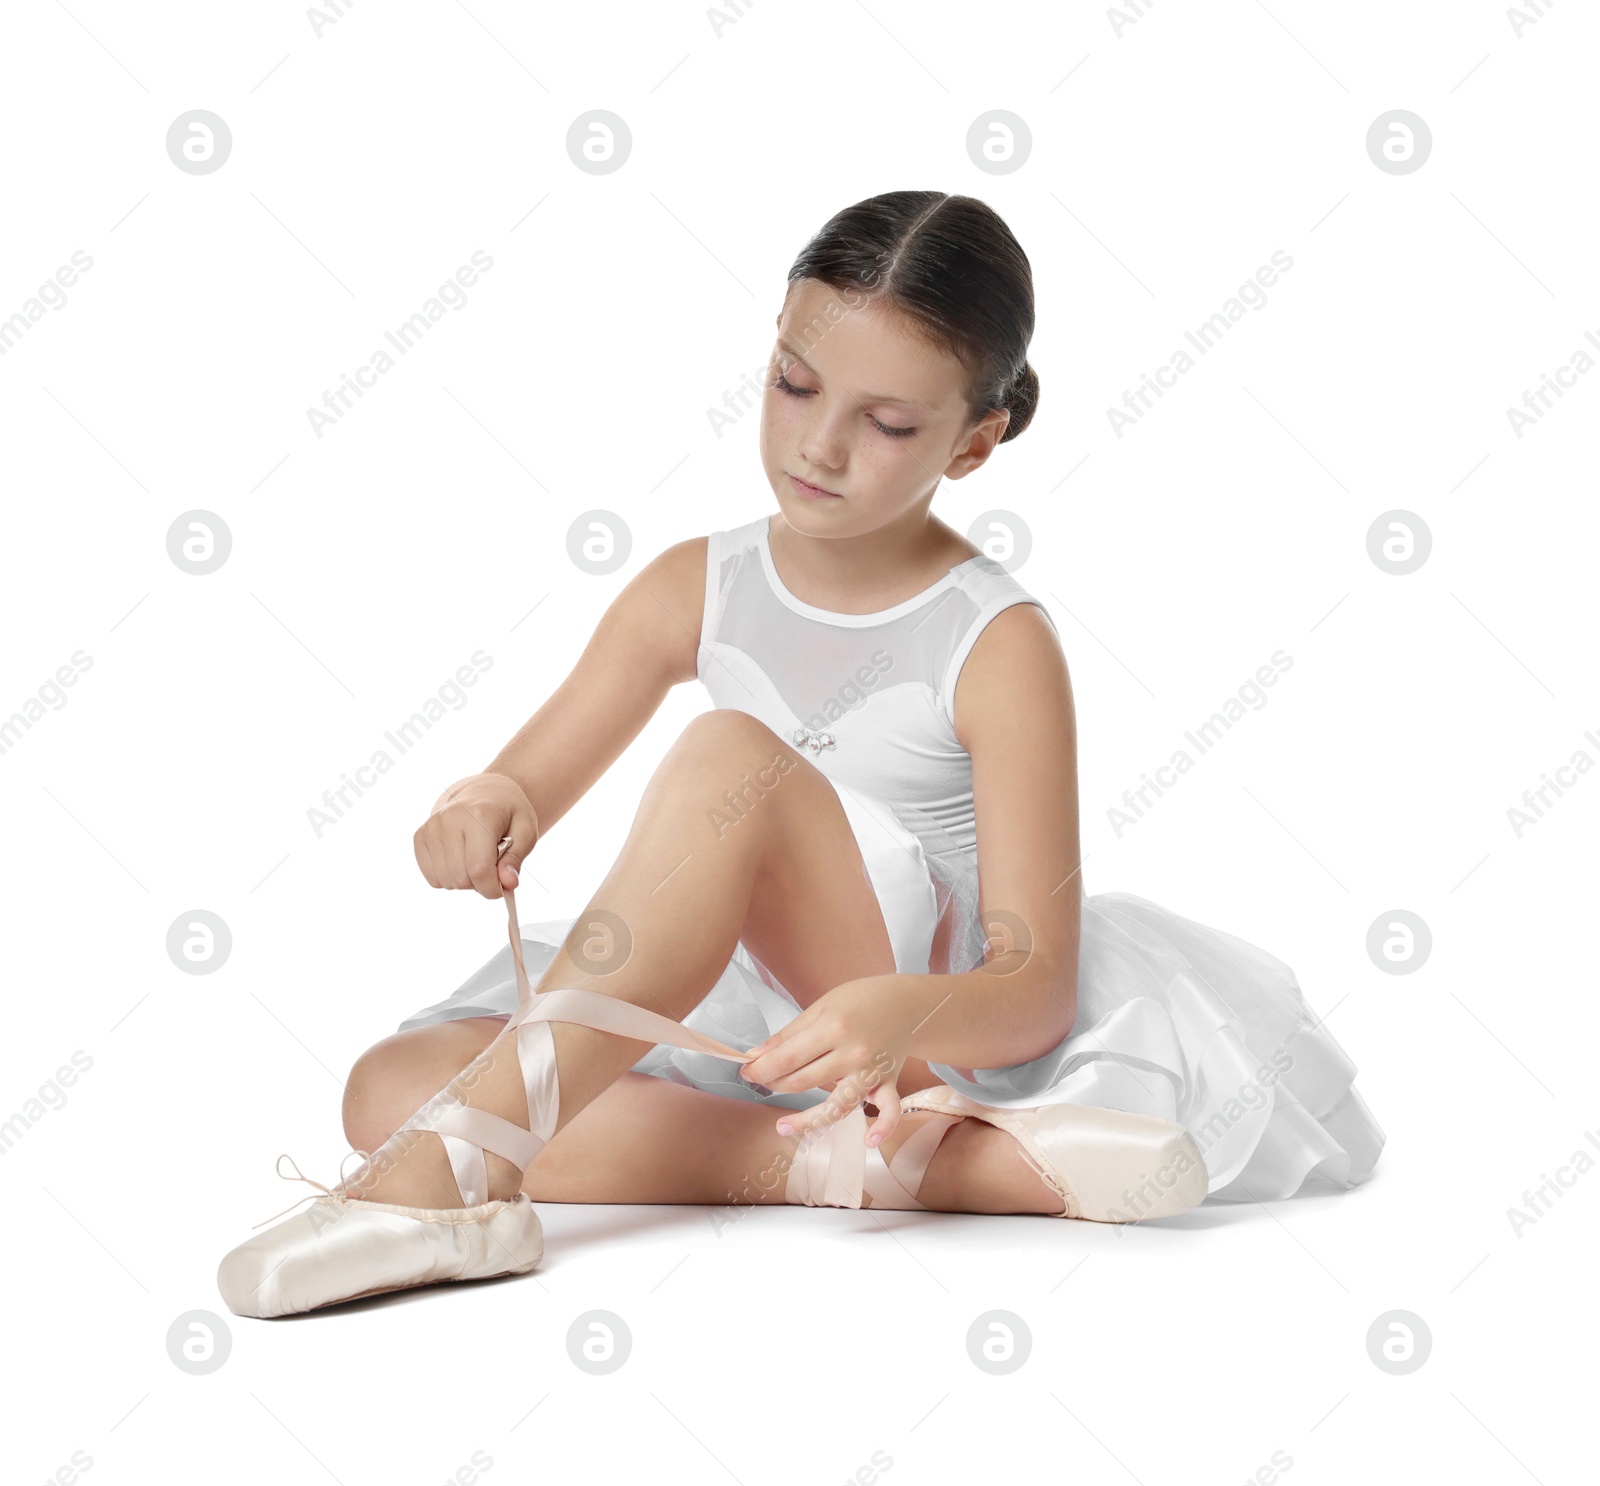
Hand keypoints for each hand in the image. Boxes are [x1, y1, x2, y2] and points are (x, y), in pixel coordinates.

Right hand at [414, 772, 539, 898]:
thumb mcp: (526, 831)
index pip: (480, 869)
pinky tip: (461, 860)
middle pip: (461, 878)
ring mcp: (431, 827)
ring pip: (446, 881)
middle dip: (481, 883)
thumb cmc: (507, 813)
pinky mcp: (420, 836)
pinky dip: (449, 877)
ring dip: (465, 880)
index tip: (503, 887)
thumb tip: (508, 883)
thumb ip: (516, 859)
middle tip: (492, 866)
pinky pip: (432, 878)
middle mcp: (450, 819)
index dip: (492, 888)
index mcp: (480, 815)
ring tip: (476, 859)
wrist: (483, 791)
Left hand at [739, 975, 920, 1147]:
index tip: (746, 1071)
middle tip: (761, 1082)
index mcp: (833, 1027)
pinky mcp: (889, 1083)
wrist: (908, 1003)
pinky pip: (888, 1110)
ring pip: (836, 1105)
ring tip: (781, 1126)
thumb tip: (757, 1055)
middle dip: (775, 1084)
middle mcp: (853, 1052)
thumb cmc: (861, 1000)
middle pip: (804, 1081)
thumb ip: (790, 1034)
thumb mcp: (821, 1006)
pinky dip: (883, 1127)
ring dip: (806, 1120)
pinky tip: (869, 1141)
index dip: (761, 1068)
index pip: (787, 1058)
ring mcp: (872, 1071)